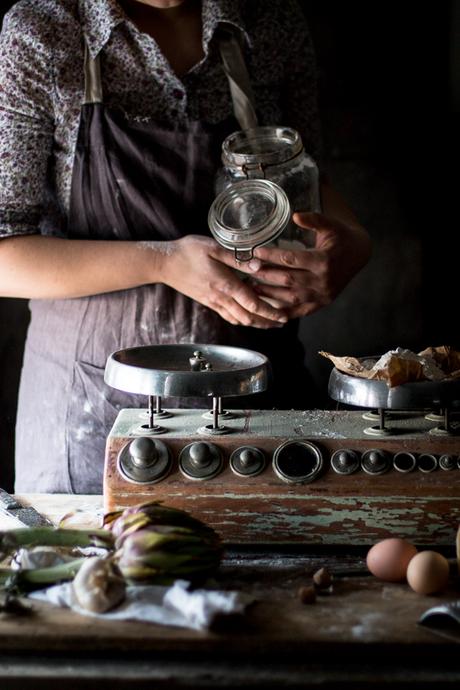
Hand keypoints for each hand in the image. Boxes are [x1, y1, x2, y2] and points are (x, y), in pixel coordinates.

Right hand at [158, 235, 288, 327]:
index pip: (253, 304)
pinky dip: (242, 319)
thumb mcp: (214, 248)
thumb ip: (238, 259)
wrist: (164, 263)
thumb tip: (259, 266)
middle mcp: (220, 298)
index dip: (270, 312)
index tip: (284, 315)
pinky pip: (228, 316)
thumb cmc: (188, 251)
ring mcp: (213, 302)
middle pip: (248, 317)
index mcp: (225, 284)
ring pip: (239, 319)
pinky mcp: (208, 302)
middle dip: (267, 321)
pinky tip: (248, 317)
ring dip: (256, 323)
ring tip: (270, 322)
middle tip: (283, 321)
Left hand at [239, 212, 370, 317]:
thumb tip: (295, 214)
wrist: (359, 254)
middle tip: (247, 271)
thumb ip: (313, 220)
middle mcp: (322, 281)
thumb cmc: (341, 237)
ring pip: (290, 298)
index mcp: (323, 261)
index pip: (291, 259)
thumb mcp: (330, 224)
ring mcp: (322, 295)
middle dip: (265, 275)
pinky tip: (268, 309)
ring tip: (251, 289)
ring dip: (269, 294)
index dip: (270, 256)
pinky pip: (300, 311)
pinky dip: (284, 312)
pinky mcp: (322, 303)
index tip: (254, 252)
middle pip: (287, 280)